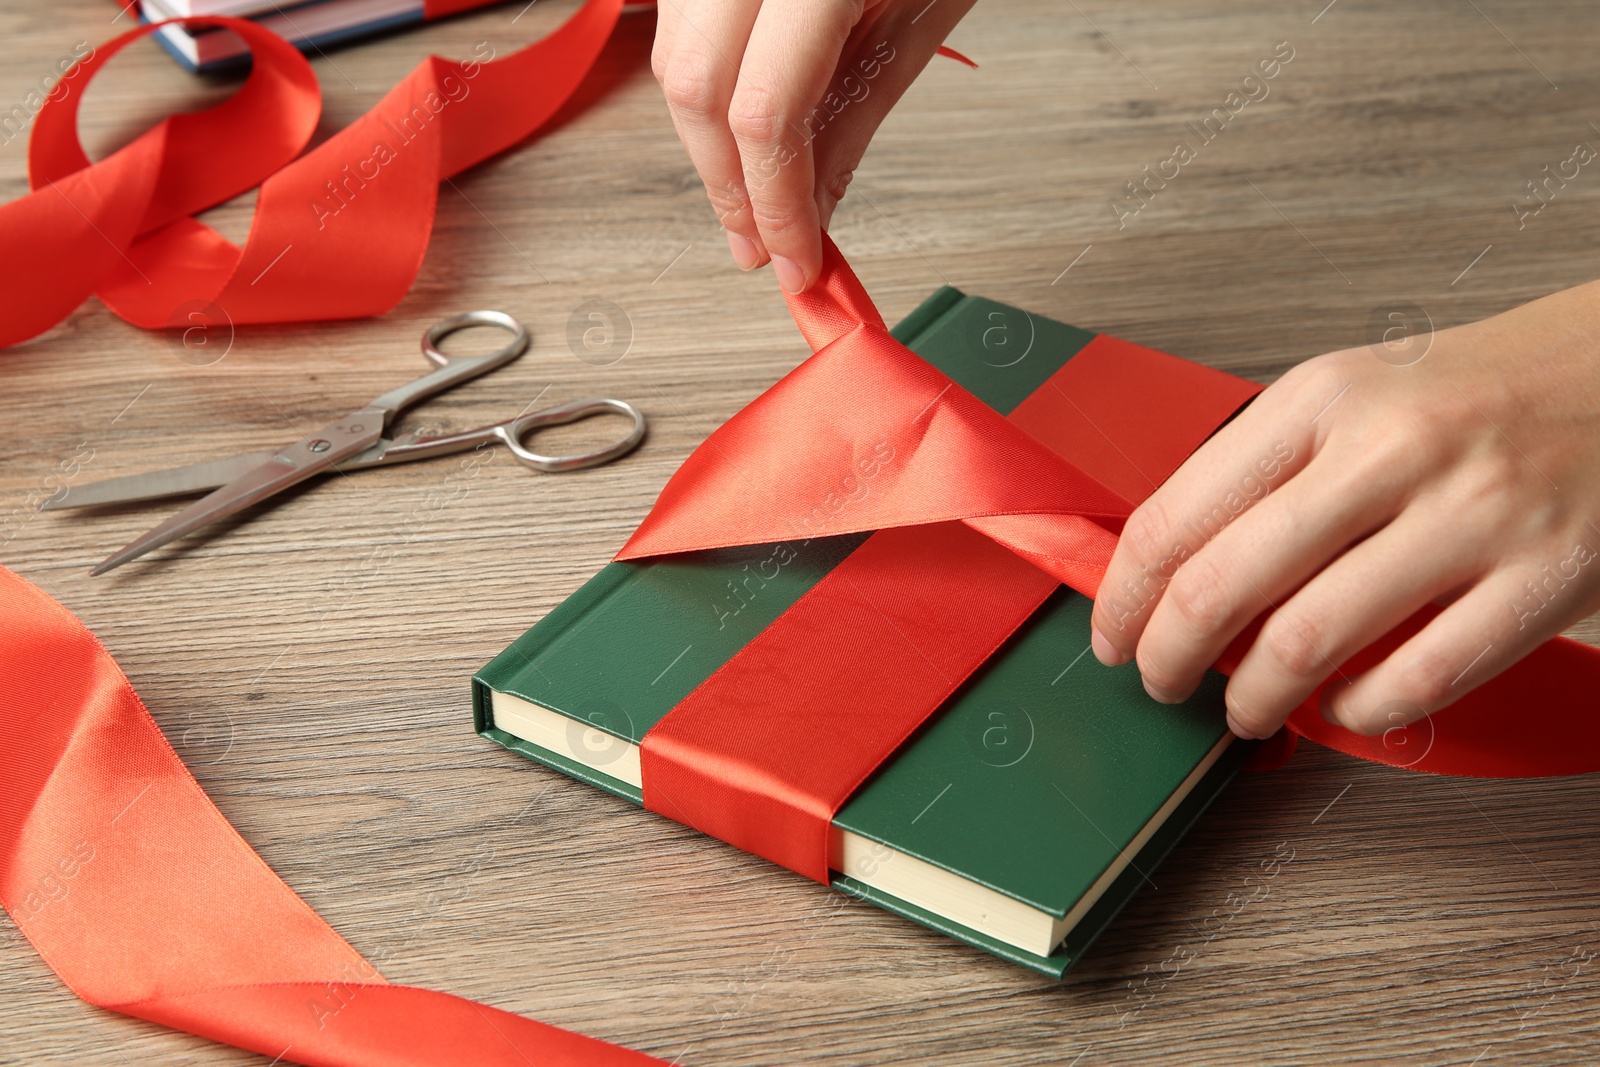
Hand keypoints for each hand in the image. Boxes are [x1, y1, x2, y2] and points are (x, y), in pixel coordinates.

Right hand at [651, 0, 975, 292]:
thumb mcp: (917, 18)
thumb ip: (853, 120)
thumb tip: (812, 210)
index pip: (763, 113)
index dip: (772, 204)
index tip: (794, 261)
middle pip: (698, 91)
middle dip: (728, 188)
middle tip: (762, 248)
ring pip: (674, 62)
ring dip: (710, 146)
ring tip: (757, 200)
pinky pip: (679, 27)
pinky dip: (708, 90)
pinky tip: (744, 133)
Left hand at [1089, 281, 1599, 739]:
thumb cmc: (1480, 390)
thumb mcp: (1357, 391)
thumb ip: (1269, 469)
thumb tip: (1172, 571)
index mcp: (1324, 397)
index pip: (1176, 515)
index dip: (1123, 597)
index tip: (1112, 636)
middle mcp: (1391, 449)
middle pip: (1222, 586)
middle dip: (1169, 659)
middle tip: (1162, 686)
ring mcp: (1474, 514)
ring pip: (1306, 643)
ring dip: (1254, 700)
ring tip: (1248, 710)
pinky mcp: (1546, 577)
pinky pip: (1418, 680)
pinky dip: (1359, 713)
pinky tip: (1344, 707)